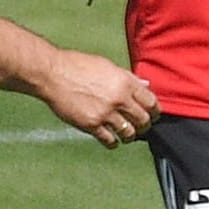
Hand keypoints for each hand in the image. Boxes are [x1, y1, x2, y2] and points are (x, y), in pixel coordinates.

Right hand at [40, 49, 160, 149]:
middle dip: (145, 125)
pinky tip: (112, 142)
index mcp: (125, 82)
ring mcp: (105, 113)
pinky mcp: (91, 124)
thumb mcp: (108, 66)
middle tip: (142, 127)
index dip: (155, 111)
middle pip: (143, 119)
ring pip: (128, 132)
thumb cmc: (79, 66)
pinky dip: (113, 143)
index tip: (154, 115)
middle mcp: (119, 99)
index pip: (151, 102)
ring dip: (130, 136)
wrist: (53, 74)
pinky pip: (109, 140)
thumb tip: (146, 84)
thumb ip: (128, 78)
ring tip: (127, 136)